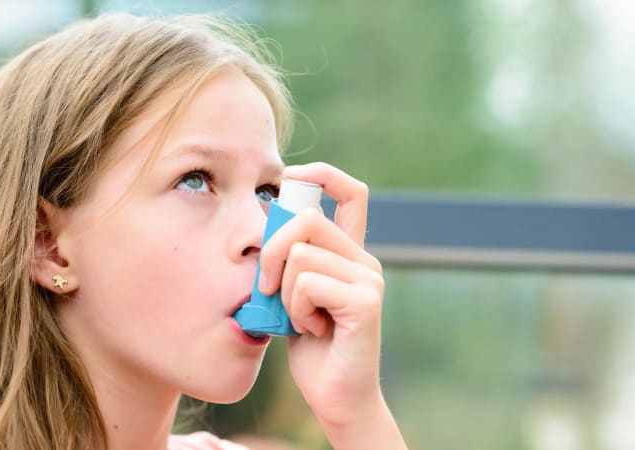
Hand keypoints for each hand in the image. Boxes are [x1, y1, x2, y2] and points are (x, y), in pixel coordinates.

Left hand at [258, 163, 405, 448]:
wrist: (335, 397)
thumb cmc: (311, 348)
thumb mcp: (291, 294)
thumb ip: (288, 261)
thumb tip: (266, 222)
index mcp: (349, 253)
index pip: (350, 192)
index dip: (321, 174)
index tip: (288, 176)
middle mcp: (364, 260)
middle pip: (306, 218)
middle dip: (271, 249)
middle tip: (266, 287)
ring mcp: (368, 280)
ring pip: (300, 255)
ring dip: (283, 292)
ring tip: (300, 318)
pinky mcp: (365, 303)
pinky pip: (307, 284)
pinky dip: (295, 309)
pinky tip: (311, 330)